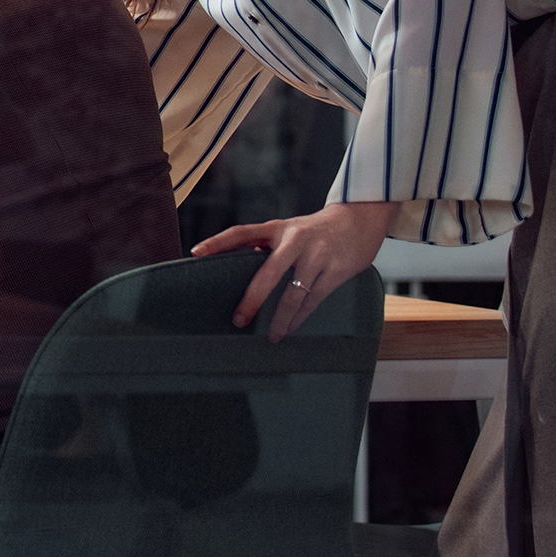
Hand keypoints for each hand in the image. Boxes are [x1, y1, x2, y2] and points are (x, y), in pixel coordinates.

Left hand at [190, 201, 395, 340]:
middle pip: (268, 273)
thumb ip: (265, 246)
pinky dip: (300, 317)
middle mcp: (295, 240)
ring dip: (280, 318)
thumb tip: (237, 267)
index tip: (196, 253)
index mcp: (277, 228)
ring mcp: (316, 256)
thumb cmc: (315, 230)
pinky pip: (313, 300)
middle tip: (238, 319)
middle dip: (252, 299)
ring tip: (270, 336)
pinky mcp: (335, 271)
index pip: (241, 232)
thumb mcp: (288, 231)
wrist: (359, 220)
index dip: (218, 242)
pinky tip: (291, 328)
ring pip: (293, 293)